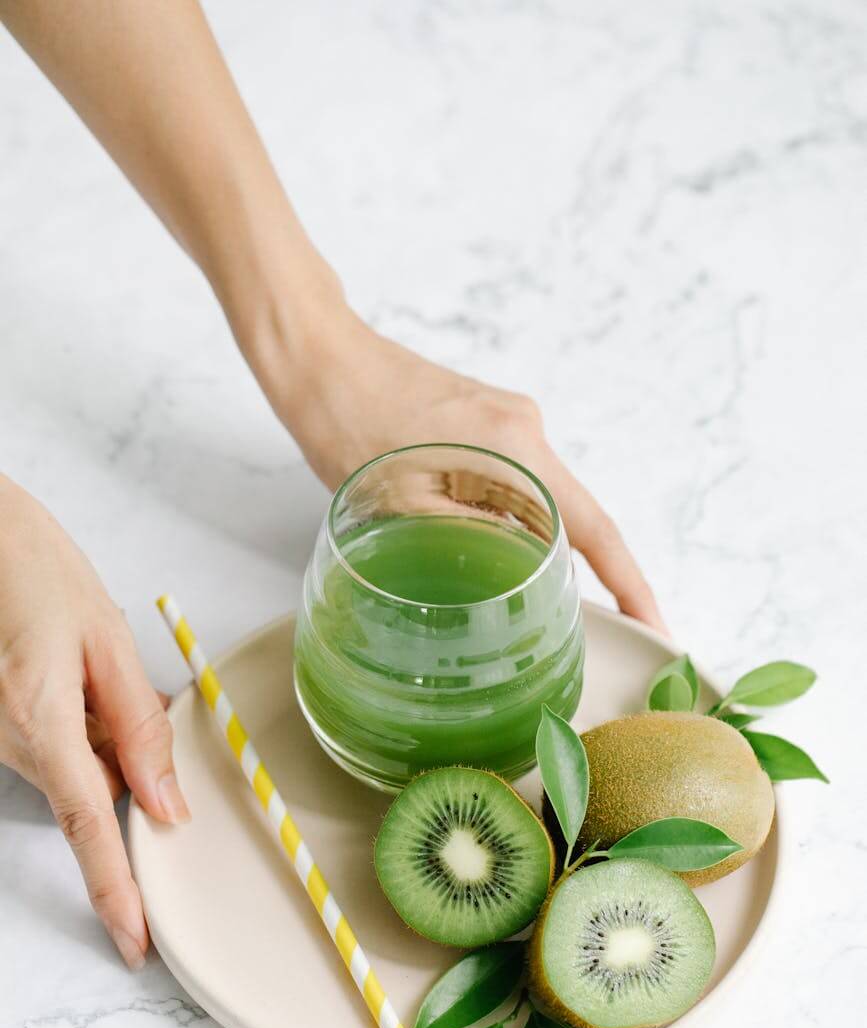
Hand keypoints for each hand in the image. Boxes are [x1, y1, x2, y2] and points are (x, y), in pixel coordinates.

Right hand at [0, 476, 188, 967]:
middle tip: (131, 694)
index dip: (115, 890)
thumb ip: (139, 724)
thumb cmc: (33, 570)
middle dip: (129, 772)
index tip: (136, 943)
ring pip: (78, 768)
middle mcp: (13, 743)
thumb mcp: (105, 639)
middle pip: (91, 794)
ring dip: (109, 739)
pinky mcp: (2, 725)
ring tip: (98, 662)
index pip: (88, 827)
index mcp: (42, 724)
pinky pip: (58, 744)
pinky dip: (87, 724)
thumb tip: (167, 804)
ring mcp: (2, 737)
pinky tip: (83, 671)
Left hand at [262, 309, 665, 630]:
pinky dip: (509, 520)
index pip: (596, 530)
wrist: (319, 357)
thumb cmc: (348, 424)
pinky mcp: (487, 419)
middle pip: (574, 516)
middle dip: (578, 576)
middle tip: (567, 632)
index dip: (630, 585)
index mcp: (517, 449)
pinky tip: (478, 549)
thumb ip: (472, 543)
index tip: (655, 625)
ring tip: (509, 596)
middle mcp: (527, 429)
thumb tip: (522, 577)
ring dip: (532, 548)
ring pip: (541, 501)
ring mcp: (509, 420)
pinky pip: (518, 480)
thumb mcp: (406, 506)